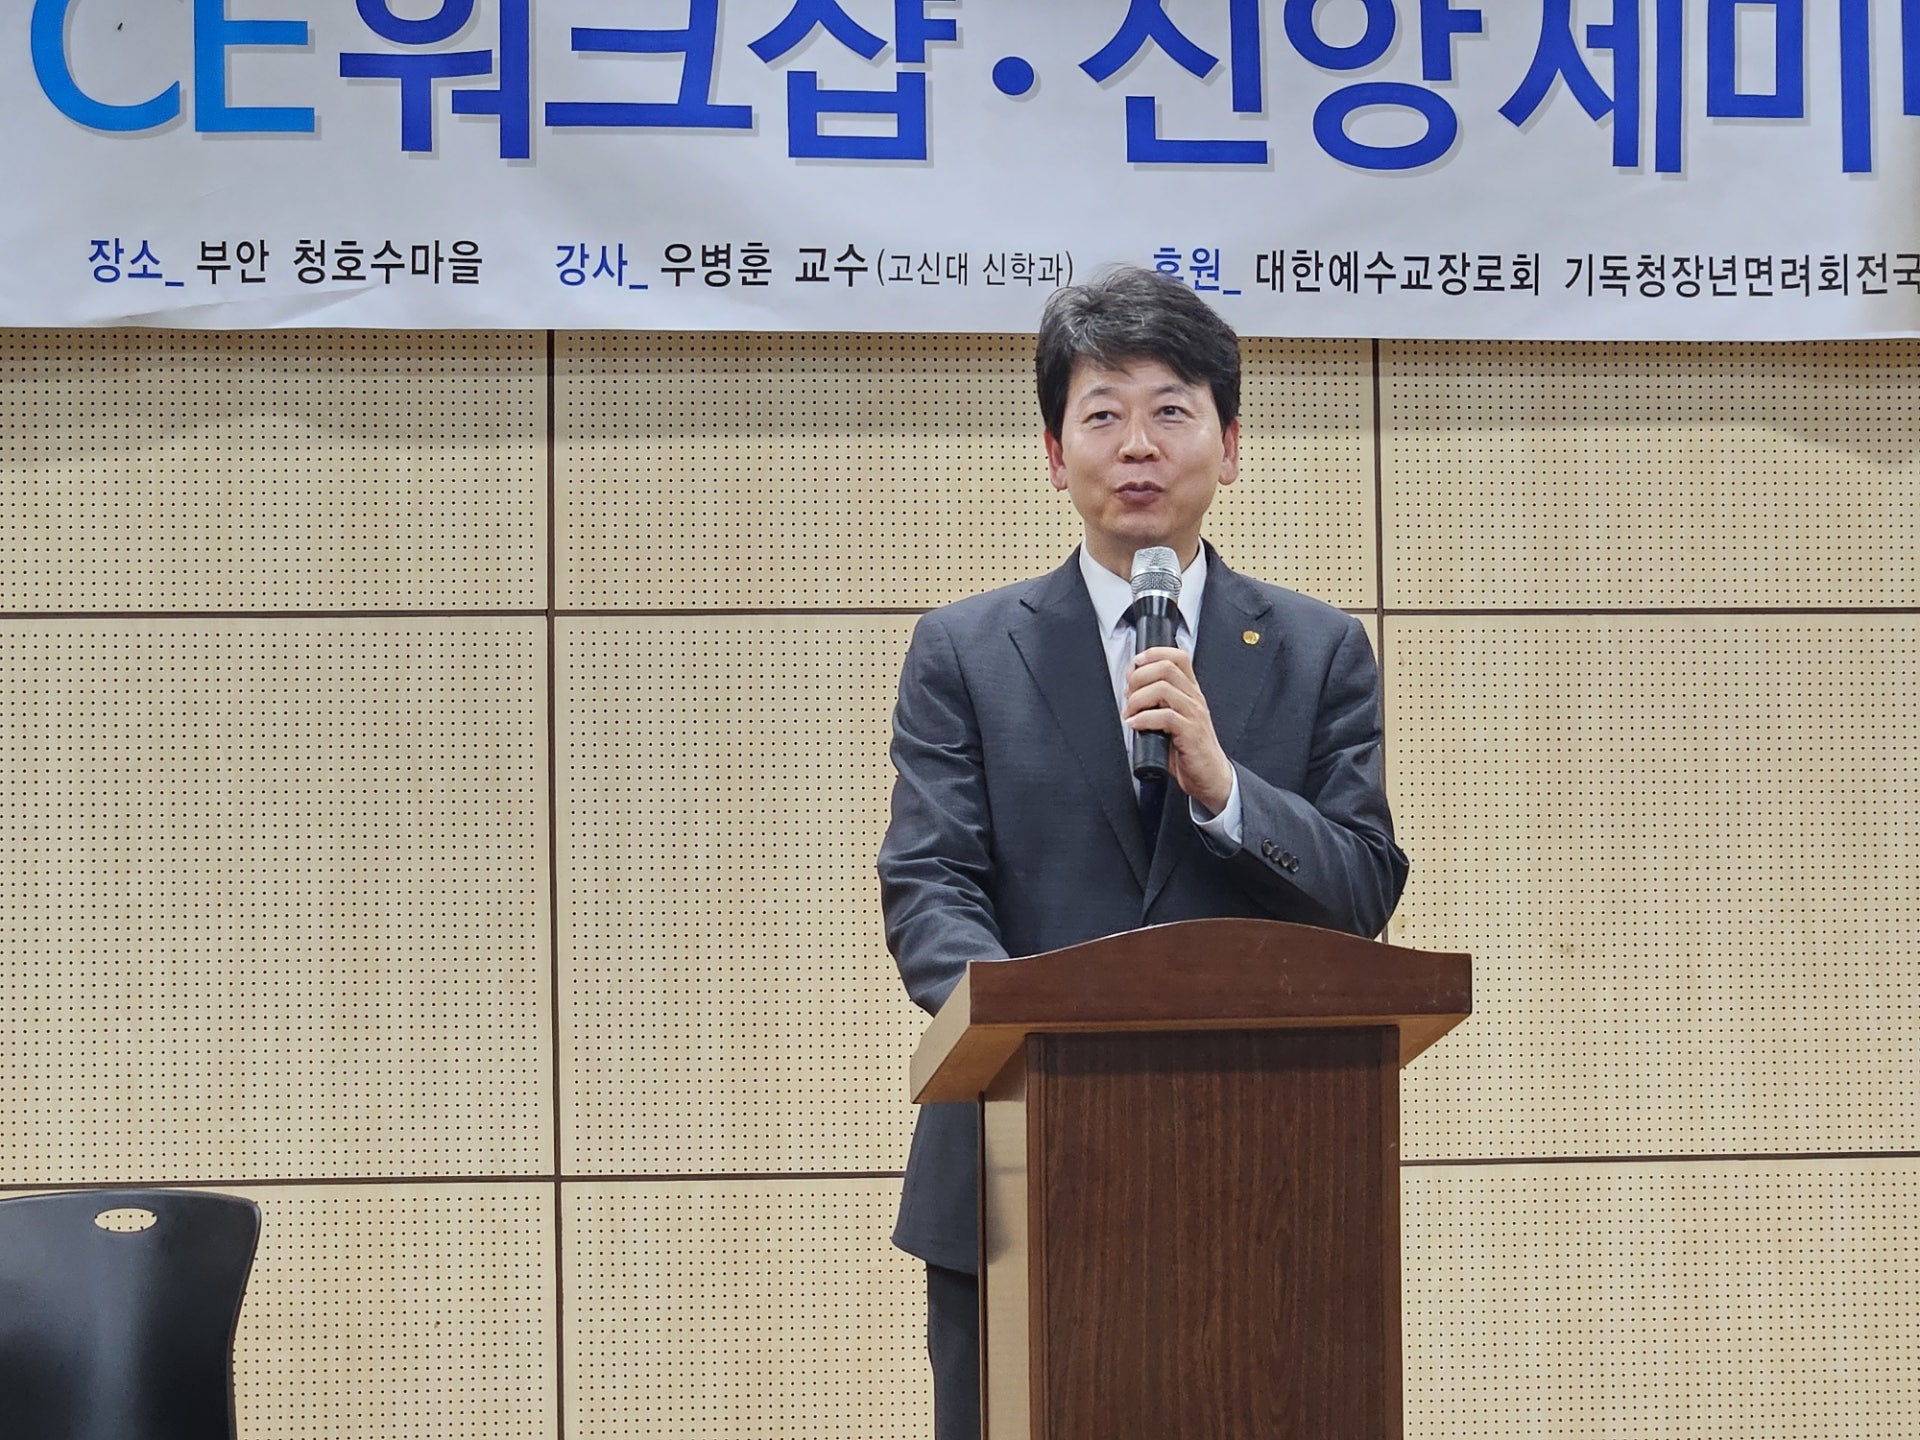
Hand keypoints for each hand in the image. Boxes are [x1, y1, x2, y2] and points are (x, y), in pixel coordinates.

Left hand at [1123, 646, 1234, 813]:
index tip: (1135, 664)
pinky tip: (1134, 725)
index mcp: (1191, 692)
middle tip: (1128, 695)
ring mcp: (1194, 715)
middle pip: (1166, 668)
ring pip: (1163, 689)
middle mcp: (1194, 699)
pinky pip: (1165, 716)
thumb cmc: (1188, 749)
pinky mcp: (1191, 734)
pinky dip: (1143, 719)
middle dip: (1139, 677)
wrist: (1210, 776)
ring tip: (1129, 713)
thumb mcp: (1173, 719)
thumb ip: (1157, 703)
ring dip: (1138, 699)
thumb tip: (1130, 690)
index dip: (1154, 653)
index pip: (1178, 657)